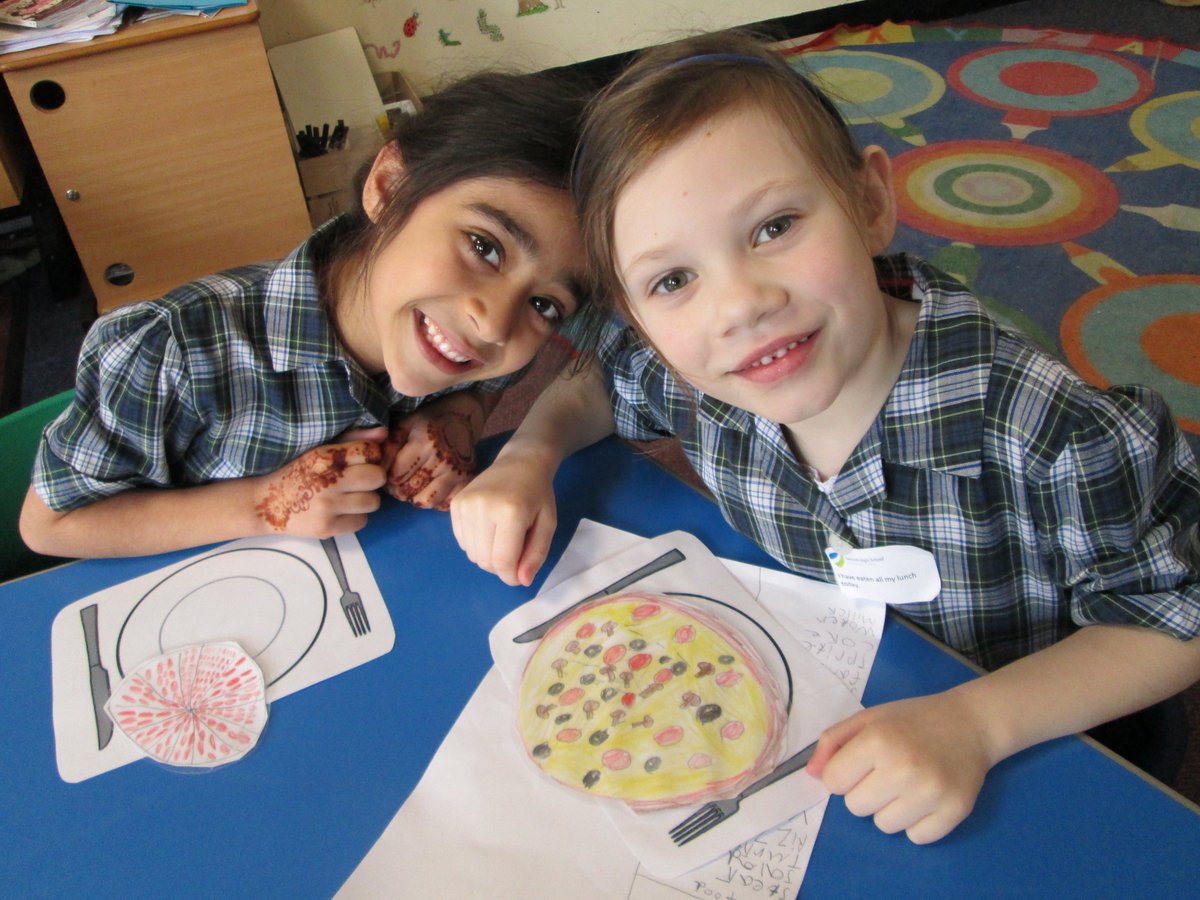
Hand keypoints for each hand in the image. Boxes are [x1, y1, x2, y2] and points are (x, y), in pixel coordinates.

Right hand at [253, 427, 387, 536]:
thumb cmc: (299, 473)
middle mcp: (327, 480)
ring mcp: (327, 507)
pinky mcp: (327, 528)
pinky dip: (355, 517)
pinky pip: (362, 522)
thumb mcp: (320, 451)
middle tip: (360, 481)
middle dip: (373, 478)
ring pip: (373, 502)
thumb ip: (354, 440)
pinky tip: (340, 512)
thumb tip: (384, 433)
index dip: (371, 456)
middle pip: (376, 477)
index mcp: (324, 456)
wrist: (268, 504)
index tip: (362, 461)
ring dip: (365, 499)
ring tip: (349, 497)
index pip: (369, 451)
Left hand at [384, 394, 484, 509]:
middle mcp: (442, 458)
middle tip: (399, 484)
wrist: (461, 417)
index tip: (390, 474)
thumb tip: (379, 470)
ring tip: (414, 488)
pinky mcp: (467, 479)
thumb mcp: (404, 425)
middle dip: (399, 490)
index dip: (388, 478)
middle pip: (409, 490)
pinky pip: (445, 503)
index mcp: (423, 442)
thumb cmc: (427, 422)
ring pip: (427, 501)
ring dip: (416, 498)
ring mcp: (456, 471)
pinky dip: (436, 501)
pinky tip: (431, 489)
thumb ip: (389, 447)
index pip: (397, 475)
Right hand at [449, 450, 557, 586]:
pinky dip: (476, 544)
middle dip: (501, 566)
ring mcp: (466, 504)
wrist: (520, 462)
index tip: (520, 574)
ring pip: (472, 554)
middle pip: (485, 561)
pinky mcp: (456, 504)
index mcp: (511, 512)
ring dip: (488, 555)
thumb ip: (536, 554)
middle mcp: (483, 507)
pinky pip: (462, 542)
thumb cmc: (538, 494)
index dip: (511, 576)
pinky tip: (489, 528)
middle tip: (515, 550)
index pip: (503, 562)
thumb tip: (522, 581)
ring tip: (503, 536)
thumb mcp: (548, 524)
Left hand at [806, 690, 993, 843]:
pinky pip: (916, 837)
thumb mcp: (868, 719)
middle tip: (887, 772)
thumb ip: (833, 742)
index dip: (844, 773)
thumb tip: (811, 775)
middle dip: (865, 791)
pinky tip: (927, 798)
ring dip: (890, 809)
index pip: (834, 782)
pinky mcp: (955, 811)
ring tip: (908, 784)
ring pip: (884, 826)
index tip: (862, 763)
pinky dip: (917, 823)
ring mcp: (931, 793)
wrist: (970, 723)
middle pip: (855, 807)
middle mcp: (904, 768)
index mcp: (878, 740)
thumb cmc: (912, 720)